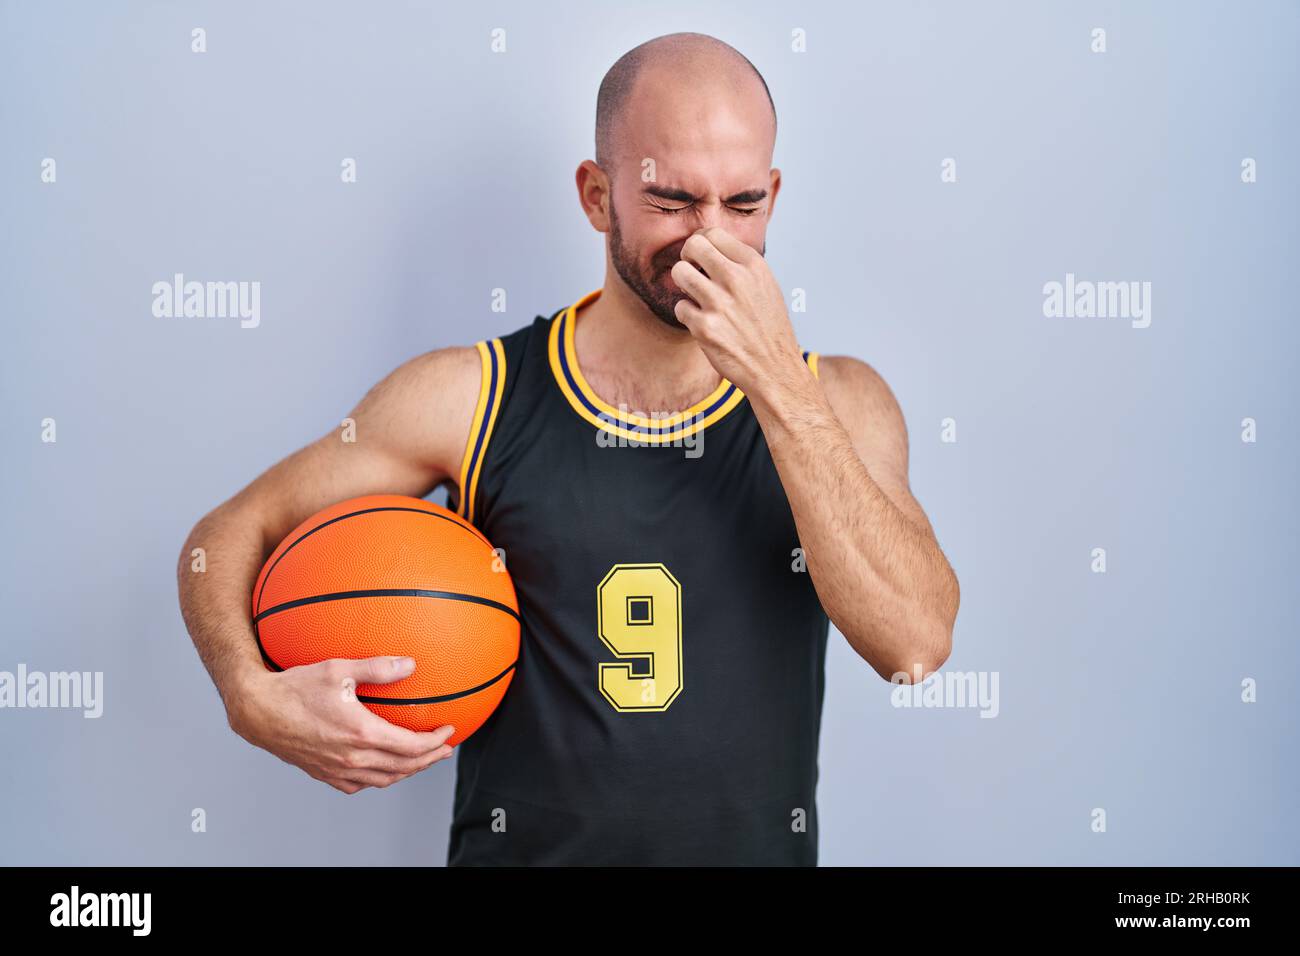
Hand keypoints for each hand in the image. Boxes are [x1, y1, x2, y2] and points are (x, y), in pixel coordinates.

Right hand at [227, 656, 455, 793]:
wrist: (257, 711)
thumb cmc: (295, 687)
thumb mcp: (338, 668)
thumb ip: (378, 667)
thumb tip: (410, 664)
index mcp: (361, 733)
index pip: (411, 746)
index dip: (436, 741)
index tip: (450, 731)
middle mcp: (352, 757)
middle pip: (404, 767)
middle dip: (430, 759)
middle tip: (445, 749)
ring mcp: (337, 769)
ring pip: (384, 779)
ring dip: (408, 771)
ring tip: (423, 759)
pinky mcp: (324, 774)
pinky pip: (360, 784)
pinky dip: (381, 778)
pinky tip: (385, 767)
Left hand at [669, 226, 804, 395]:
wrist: (775, 368)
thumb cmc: (769, 328)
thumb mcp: (766, 286)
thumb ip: (741, 265)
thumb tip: (709, 245)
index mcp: (753, 266)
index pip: (713, 233)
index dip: (701, 243)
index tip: (700, 257)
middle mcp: (737, 280)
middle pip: (692, 246)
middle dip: (686, 257)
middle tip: (692, 272)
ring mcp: (719, 303)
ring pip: (679, 272)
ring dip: (682, 284)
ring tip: (695, 296)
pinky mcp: (704, 328)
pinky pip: (679, 307)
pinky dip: (687, 315)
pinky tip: (702, 322)